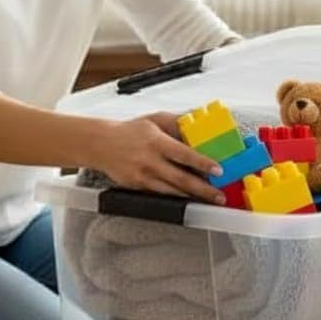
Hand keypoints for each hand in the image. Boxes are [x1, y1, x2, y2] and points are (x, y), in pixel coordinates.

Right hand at [91, 112, 226, 204]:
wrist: (101, 144)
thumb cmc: (130, 131)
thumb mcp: (155, 120)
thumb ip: (177, 122)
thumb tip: (199, 122)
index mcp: (156, 142)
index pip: (184, 154)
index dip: (202, 163)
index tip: (218, 170)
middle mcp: (149, 160)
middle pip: (181, 178)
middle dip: (203, 189)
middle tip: (219, 195)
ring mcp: (142, 176)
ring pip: (172, 191)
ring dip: (192, 196)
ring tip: (209, 199)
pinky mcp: (137, 186)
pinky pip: (160, 193)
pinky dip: (176, 196)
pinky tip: (188, 197)